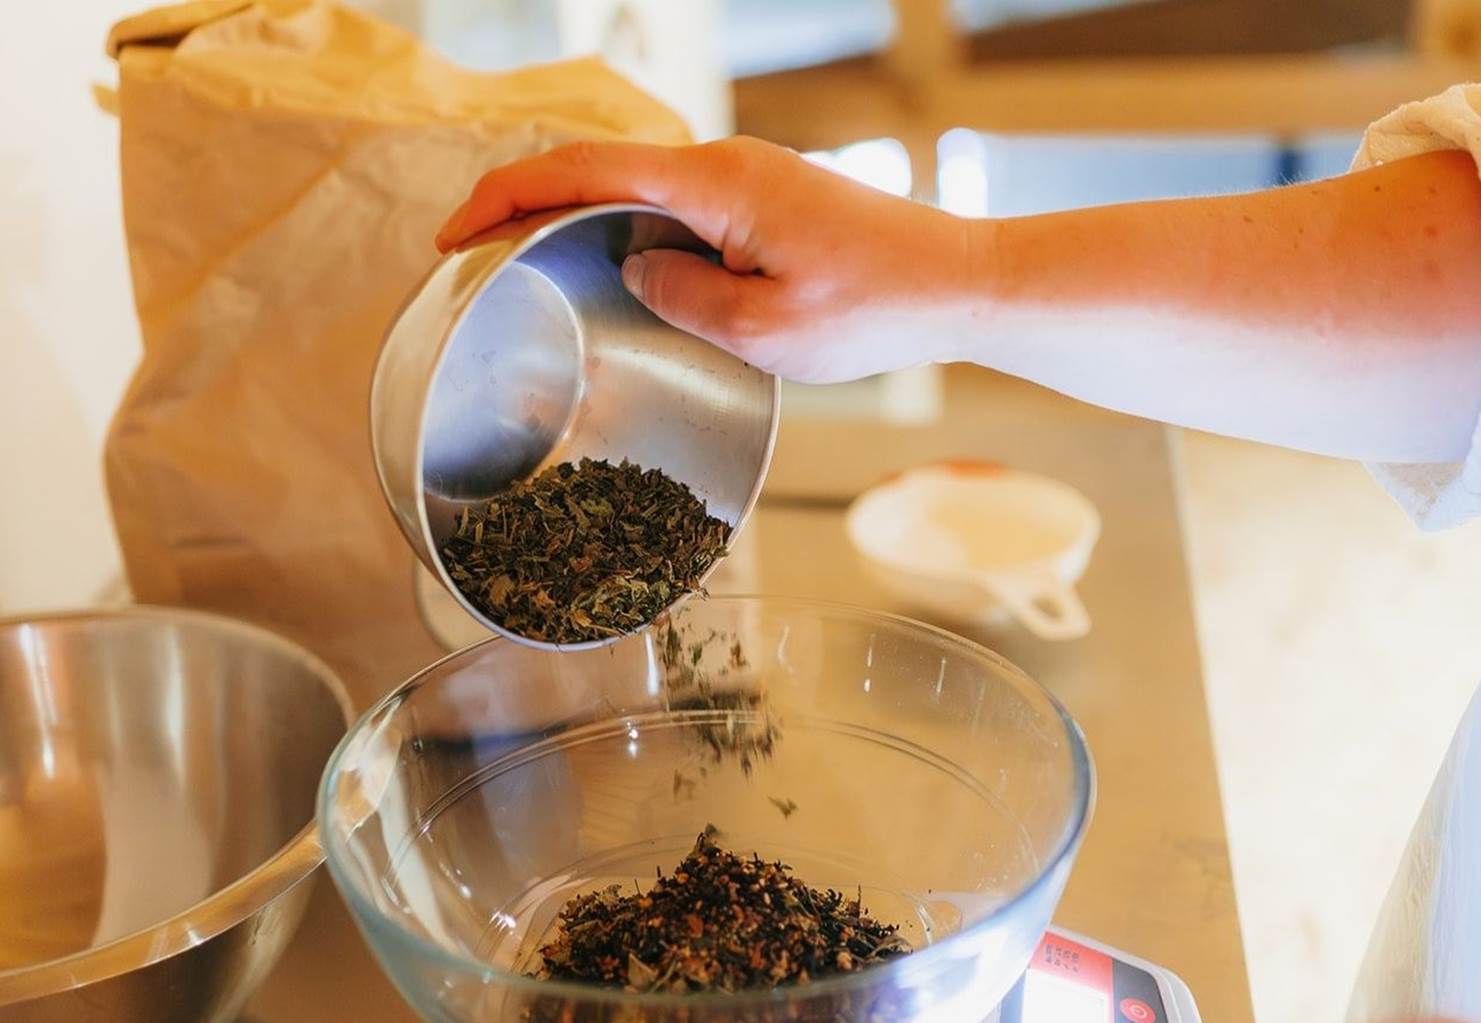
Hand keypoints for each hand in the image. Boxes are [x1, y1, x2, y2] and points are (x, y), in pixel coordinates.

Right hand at [435, 137, 982, 382]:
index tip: (454, 233)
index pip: (581, 172)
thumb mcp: (765, 329)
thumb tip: (634, 271)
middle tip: (476, 256)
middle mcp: (722, 165)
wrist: (955, 283)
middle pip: (597, 169)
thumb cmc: (874, 308)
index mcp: (712, 184)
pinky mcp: (762, 200)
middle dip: (524, 206)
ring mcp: (744, 178)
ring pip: (634, 190)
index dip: (505, 198)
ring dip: (575, 222)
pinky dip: (626, 233)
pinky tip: (613, 272)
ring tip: (529, 271)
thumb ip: (682, 297)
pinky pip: (673, 208)